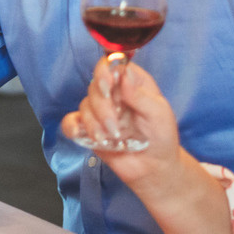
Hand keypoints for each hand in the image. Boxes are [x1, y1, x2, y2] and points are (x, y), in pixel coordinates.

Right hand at [60, 53, 187, 195]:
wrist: (154, 168)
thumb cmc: (162, 136)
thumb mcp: (159, 114)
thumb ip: (140, 95)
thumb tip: (123, 74)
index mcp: (132, 82)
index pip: (112, 65)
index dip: (105, 71)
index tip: (107, 85)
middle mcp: (114, 94)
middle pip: (95, 86)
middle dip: (102, 107)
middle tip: (115, 127)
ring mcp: (100, 112)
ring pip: (84, 106)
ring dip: (94, 123)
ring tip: (111, 139)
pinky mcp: (89, 130)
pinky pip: (71, 122)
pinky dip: (72, 127)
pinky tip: (82, 134)